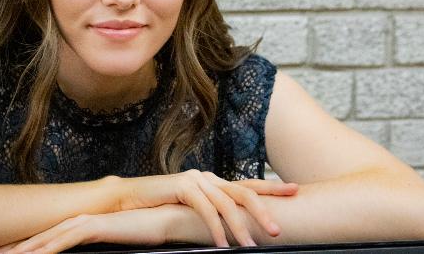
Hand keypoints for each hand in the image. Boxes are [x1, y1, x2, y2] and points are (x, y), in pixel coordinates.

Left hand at [0, 206, 177, 253]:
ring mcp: (84, 221)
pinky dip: (42, 251)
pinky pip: (62, 241)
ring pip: (43, 240)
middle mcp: (79, 221)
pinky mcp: (93, 226)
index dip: (23, 247)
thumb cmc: (152, 230)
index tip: (1, 253)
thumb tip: (98, 247)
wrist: (173, 216)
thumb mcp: (121, 242)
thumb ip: (105, 244)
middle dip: (11, 248)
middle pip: (37, 237)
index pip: (46, 238)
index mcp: (84, 225)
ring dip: (19, 251)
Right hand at [117, 170, 297, 246]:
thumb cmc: (160, 208)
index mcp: (214, 182)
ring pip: (226, 204)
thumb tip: (232, 229)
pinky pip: (205, 210)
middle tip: (278, 230)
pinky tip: (222, 244)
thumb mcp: (191, 210)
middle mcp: (208, 178)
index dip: (272, 187)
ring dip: (240, 227)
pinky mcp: (181, 187)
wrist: (127, 198)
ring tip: (251, 246)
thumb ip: (211, 213)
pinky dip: (215, 229)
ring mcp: (195, 180)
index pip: (248, 185)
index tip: (296, 190)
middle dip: (264, 210)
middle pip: (244, 192)